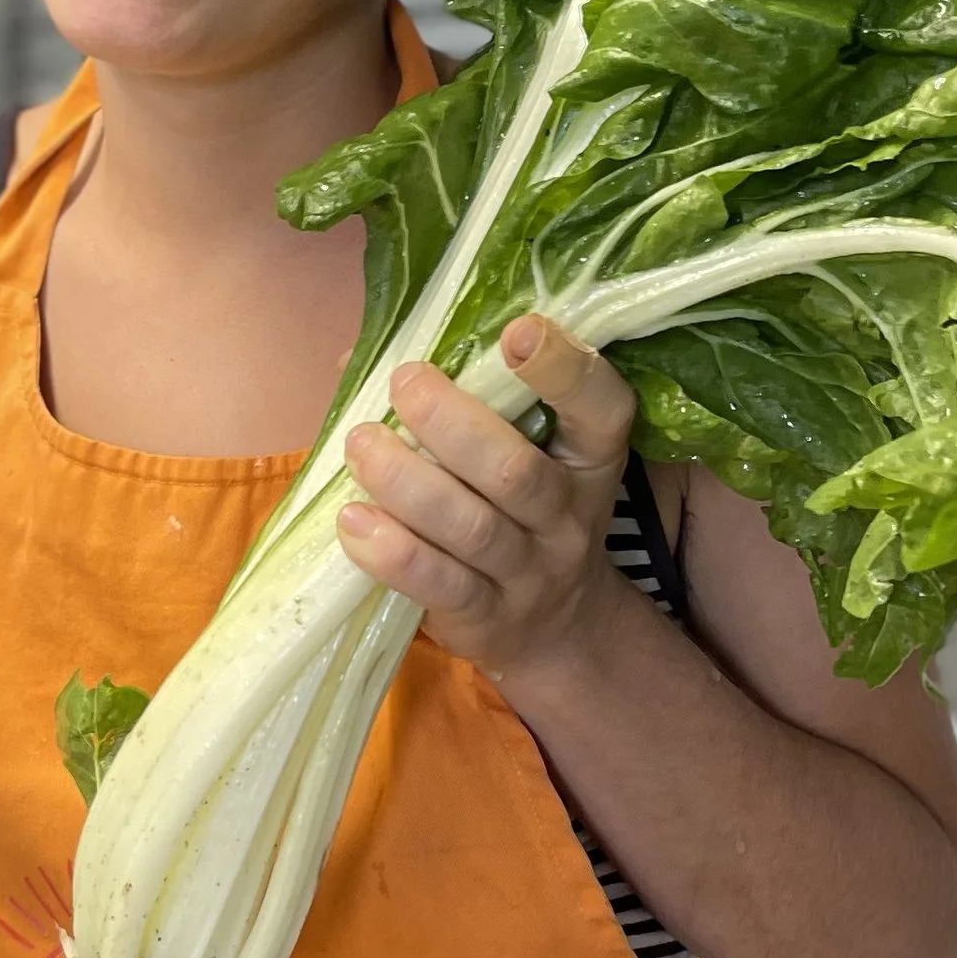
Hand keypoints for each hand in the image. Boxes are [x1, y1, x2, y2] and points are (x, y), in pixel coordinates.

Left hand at [336, 316, 637, 693]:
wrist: (558, 627)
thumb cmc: (521, 512)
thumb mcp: (527, 454)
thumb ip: (464, 400)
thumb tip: (360, 357)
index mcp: (588, 458)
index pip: (602, 410)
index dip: (565, 370)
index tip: (517, 330)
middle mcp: (567, 516)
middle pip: (516, 472)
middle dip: (454, 424)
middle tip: (404, 383)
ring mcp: (530, 573)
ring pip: (472, 528)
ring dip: (409, 483)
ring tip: (360, 445)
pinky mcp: (486, 618)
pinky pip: (439, 585)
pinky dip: (394, 553)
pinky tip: (354, 522)